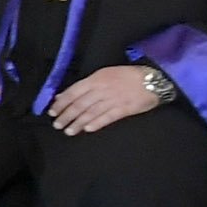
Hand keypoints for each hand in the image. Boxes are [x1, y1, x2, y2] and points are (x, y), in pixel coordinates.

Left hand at [49, 63, 164, 135]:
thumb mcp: (104, 75)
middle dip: (67, 115)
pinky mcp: (125, 108)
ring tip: (69, 131)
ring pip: (91, 112)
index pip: (73, 92)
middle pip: (80, 104)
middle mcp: (103, 89)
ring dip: (78, 123)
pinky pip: (108, 117)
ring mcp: (114, 99)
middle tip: (58, 125)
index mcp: (96, 79)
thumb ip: (85, 86)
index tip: (52, 112)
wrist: (153, 79)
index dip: (62, 103)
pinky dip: (97, 123)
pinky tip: (88, 129)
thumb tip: (64, 95)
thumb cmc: (127, 76)